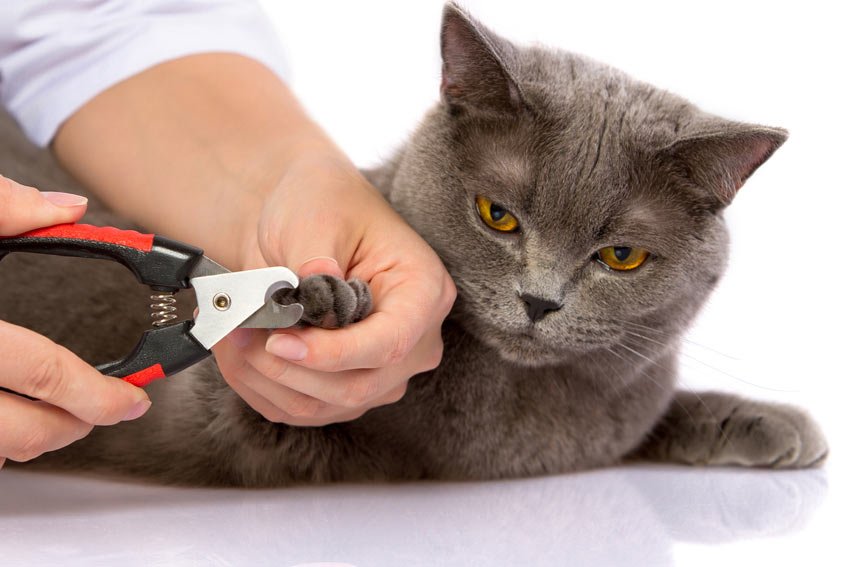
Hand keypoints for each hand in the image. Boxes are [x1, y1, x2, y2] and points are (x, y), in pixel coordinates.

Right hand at [0, 176, 150, 468]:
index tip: (134, 400)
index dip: (96, 392)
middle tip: (114, 405)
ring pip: (1, 447)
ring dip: (44, 434)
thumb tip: (70, 207)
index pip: (41, 372)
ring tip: (74, 408)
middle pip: (23, 430)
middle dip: (79, 423)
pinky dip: (8, 433)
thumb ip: (3, 207)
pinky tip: (22, 405)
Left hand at [212, 155, 455, 425]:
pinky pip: (302, 409)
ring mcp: (383, 372)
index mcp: (424, 292)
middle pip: (357, 386)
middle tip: (239, 333)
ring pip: (325, 405)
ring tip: (230, 337)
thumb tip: (309, 297)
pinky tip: (238, 352)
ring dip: (266, 378)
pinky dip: (261, 387)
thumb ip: (314, 259)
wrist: (303, 220)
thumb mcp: (317, 216)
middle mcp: (414, 342)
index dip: (332, 354)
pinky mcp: (347, 388)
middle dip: (288, 368)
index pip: (388, 344)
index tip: (279, 341)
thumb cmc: (323, 206)